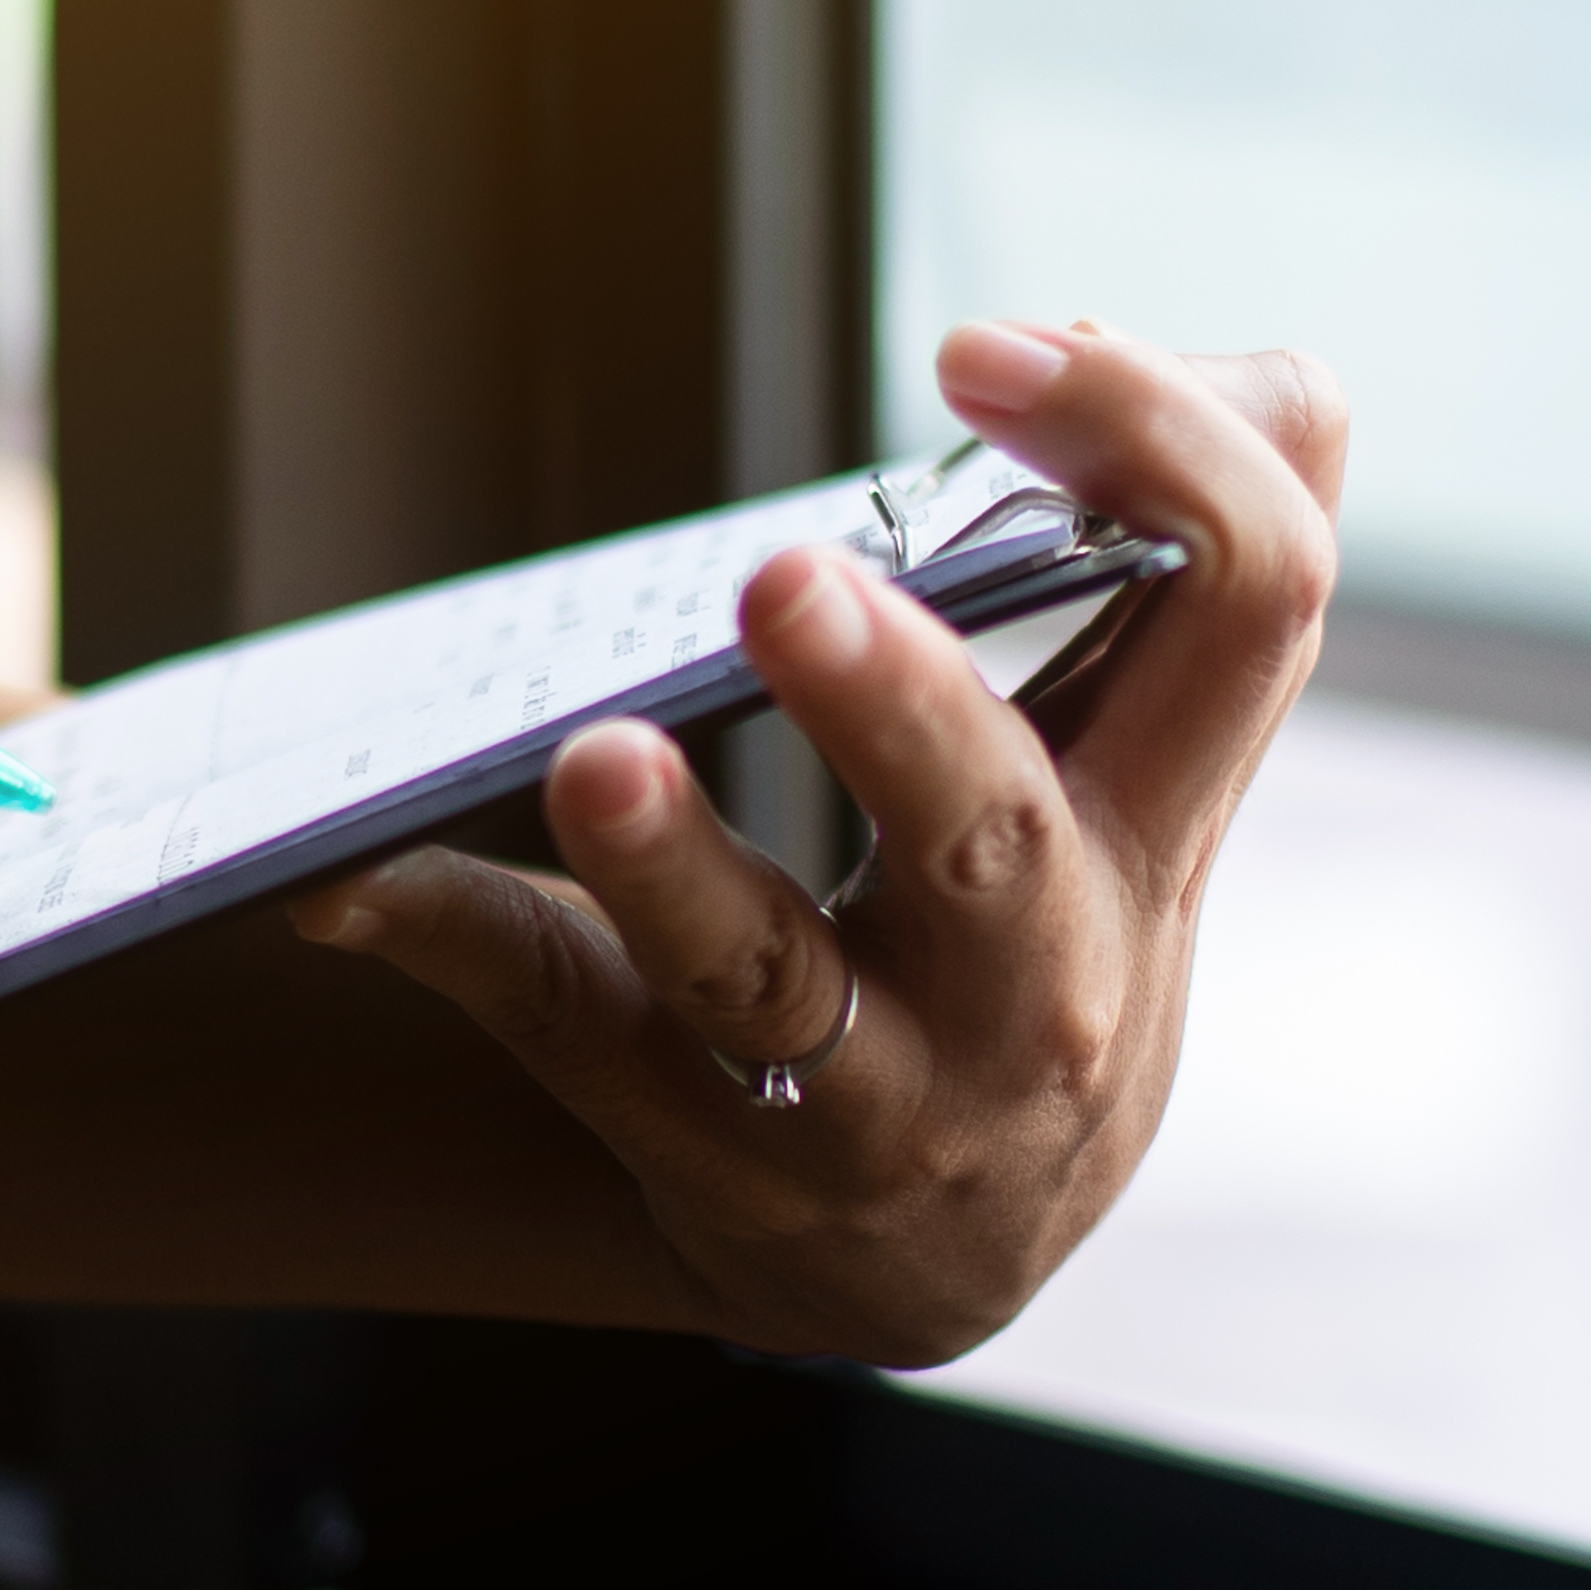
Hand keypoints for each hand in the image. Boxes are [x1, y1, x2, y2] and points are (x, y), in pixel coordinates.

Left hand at [287, 319, 1345, 1367]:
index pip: (1251, 608)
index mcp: (1158, 821)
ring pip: (773, 978)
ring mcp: (876, 1090)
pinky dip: (449, 938)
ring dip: (672, 867)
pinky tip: (339, 878)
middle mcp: (1044, 973)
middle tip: (782, 576)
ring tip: (589, 759)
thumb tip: (1089, 334)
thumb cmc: (1035, 931)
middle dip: (892, 701)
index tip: (986, 346)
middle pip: (991, 822)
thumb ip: (1174, 551)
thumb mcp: (1143, 774)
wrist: (943, 1254)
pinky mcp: (708, 1143)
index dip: (1160, 450)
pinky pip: (570, 1028)